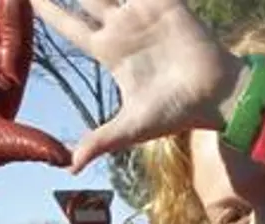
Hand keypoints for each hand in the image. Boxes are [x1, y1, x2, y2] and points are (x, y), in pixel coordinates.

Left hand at [31, 0, 243, 170]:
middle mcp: (122, 27)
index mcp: (109, 51)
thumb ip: (100, 140)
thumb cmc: (178, 113)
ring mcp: (143, 12)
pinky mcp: (166, 3)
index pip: (68, 24)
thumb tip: (69, 166)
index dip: (45, 8)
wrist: (218, 97)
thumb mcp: (132, 127)